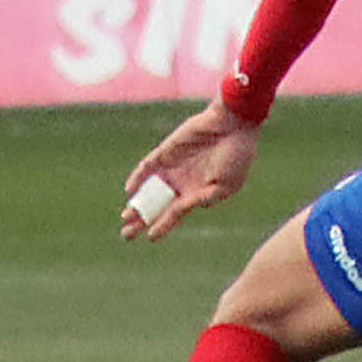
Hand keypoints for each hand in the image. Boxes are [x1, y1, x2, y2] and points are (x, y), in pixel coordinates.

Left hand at [121, 99, 258, 238]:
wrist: (234, 124)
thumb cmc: (237, 155)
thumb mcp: (227, 186)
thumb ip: (206, 199)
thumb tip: (185, 207)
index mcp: (197, 192)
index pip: (174, 213)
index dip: (162, 225)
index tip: (151, 237)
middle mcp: (182, 182)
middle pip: (157, 205)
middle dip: (143, 220)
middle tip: (126, 235)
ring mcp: (173, 167)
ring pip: (149, 189)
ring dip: (137, 203)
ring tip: (125, 218)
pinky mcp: (166, 151)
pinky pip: (148, 167)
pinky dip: (138, 178)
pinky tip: (130, 190)